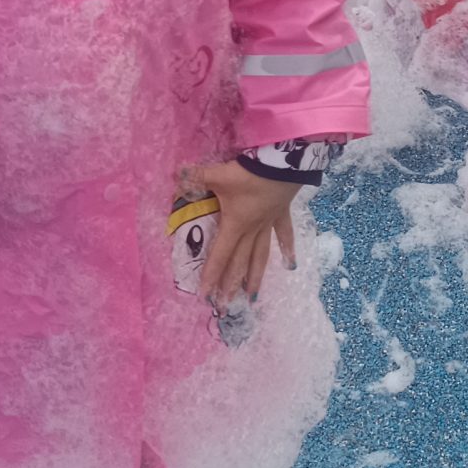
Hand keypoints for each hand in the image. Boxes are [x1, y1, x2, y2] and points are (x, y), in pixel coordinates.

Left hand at [184, 156, 295, 306]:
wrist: (283, 162)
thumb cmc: (249, 173)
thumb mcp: (218, 175)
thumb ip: (196, 177)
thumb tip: (176, 174)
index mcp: (235, 225)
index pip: (220, 255)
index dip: (211, 275)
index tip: (205, 295)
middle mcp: (251, 230)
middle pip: (240, 261)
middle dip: (231, 284)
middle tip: (226, 305)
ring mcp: (268, 223)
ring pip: (261, 255)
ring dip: (255, 275)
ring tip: (252, 296)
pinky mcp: (281, 213)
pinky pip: (284, 234)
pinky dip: (287, 248)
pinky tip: (291, 264)